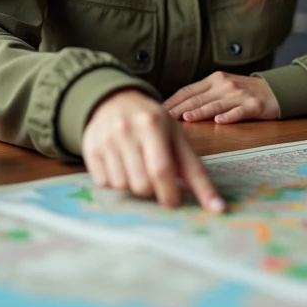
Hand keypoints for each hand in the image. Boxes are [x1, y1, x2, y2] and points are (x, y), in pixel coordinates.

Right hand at [81, 88, 224, 211]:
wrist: (113, 99)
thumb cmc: (152, 122)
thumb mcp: (177, 137)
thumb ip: (195, 171)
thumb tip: (217, 207)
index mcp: (153, 124)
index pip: (162, 170)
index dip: (169, 194)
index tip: (173, 204)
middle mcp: (126, 130)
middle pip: (142, 184)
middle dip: (152, 190)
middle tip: (154, 178)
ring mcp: (105, 139)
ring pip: (122, 186)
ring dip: (133, 184)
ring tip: (136, 165)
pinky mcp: (89, 149)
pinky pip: (104, 183)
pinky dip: (115, 181)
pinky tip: (120, 163)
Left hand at [163, 72, 280, 123]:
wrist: (276, 90)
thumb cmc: (244, 91)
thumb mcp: (223, 86)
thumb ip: (204, 93)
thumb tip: (176, 107)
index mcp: (215, 79)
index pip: (189, 90)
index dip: (173, 100)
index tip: (159, 110)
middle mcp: (225, 85)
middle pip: (199, 97)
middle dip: (180, 108)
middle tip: (165, 117)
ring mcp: (240, 95)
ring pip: (216, 105)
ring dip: (200, 111)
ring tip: (187, 118)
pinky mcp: (254, 106)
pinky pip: (239, 112)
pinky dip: (229, 116)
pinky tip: (219, 121)